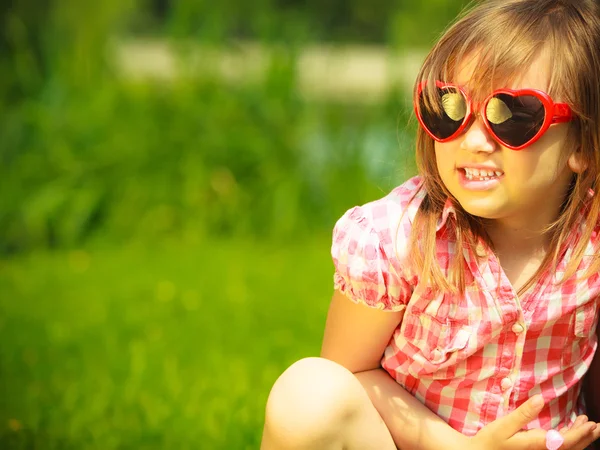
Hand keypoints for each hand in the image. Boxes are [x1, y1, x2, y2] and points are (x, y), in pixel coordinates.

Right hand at [467, 395, 599, 449]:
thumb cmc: (490, 440)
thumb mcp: (504, 425)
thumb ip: (523, 413)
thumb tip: (540, 399)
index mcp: (536, 445)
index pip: (564, 441)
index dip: (579, 434)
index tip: (589, 423)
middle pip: (569, 447)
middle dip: (585, 437)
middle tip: (596, 425)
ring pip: (565, 448)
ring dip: (578, 438)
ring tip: (587, 425)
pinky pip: (556, 447)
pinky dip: (566, 439)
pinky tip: (568, 430)